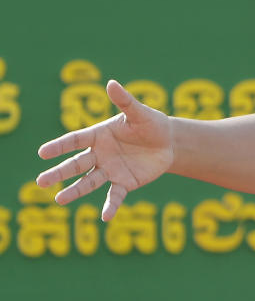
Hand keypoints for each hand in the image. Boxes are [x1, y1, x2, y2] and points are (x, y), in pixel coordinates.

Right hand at [36, 80, 173, 220]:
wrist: (169, 142)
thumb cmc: (151, 124)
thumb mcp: (140, 113)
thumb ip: (125, 101)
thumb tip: (111, 83)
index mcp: (98, 135)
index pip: (75, 141)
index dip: (59, 146)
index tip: (42, 152)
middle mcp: (99, 154)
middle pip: (76, 164)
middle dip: (59, 173)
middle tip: (40, 182)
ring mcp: (110, 170)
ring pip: (89, 182)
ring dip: (75, 191)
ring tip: (59, 200)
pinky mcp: (125, 183)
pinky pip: (115, 196)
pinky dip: (111, 206)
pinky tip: (105, 217)